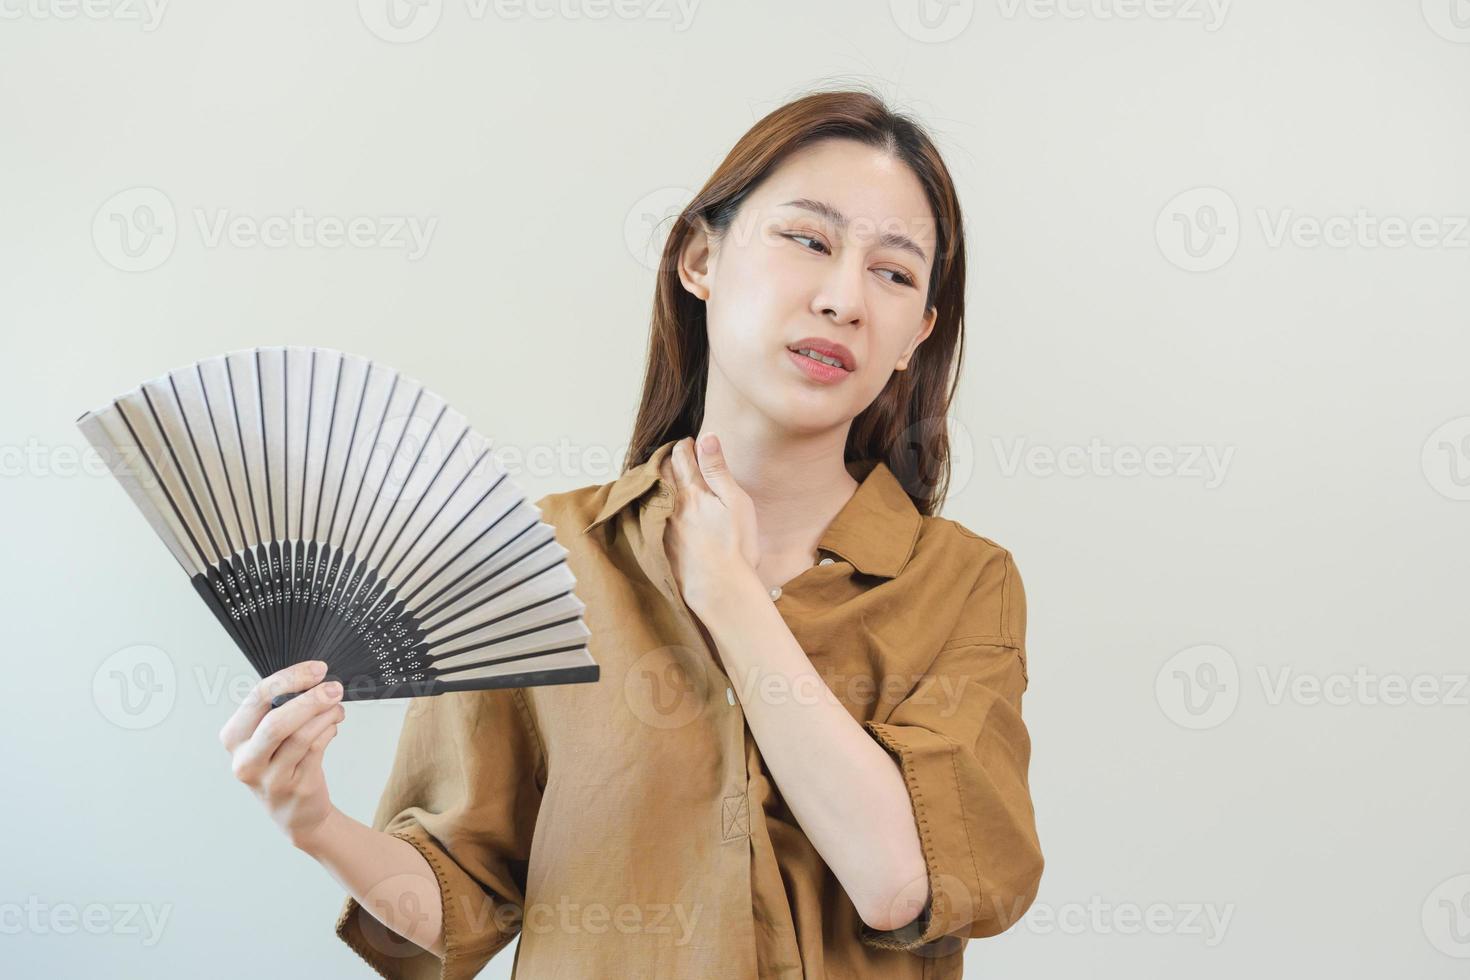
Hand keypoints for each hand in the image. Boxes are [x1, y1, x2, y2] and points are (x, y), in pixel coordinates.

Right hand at [219, 660, 345, 851]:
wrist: (296, 813)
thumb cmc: (282, 763)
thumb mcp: (269, 737)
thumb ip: (281, 708)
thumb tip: (314, 677)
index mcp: (233, 738)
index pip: (257, 699)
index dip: (289, 679)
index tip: (317, 669)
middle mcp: (245, 760)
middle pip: (277, 722)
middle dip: (311, 699)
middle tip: (335, 687)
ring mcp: (269, 778)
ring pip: (301, 736)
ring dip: (326, 715)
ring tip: (337, 708)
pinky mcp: (295, 787)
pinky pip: (317, 749)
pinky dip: (329, 730)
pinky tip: (333, 725)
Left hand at [659, 434, 759, 612]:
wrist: (720, 588)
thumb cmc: (735, 546)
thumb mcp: (735, 502)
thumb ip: (718, 469)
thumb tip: (707, 437)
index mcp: (692, 491)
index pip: (681, 457)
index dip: (684, 445)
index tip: (688, 442)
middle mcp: (671, 505)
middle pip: (661, 472)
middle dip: (665, 459)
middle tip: (671, 453)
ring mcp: (663, 525)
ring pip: (652, 492)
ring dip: (656, 480)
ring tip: (661, 475)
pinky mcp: (660, 544)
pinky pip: (648, 516)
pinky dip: (651, 504)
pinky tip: (655, 507)